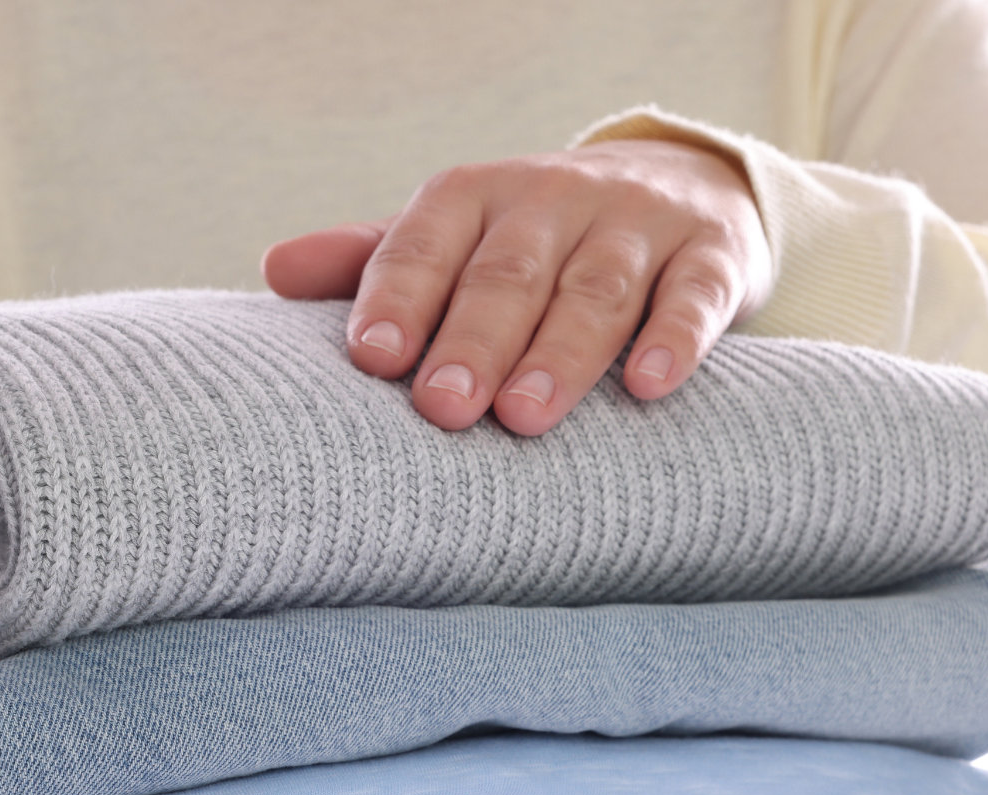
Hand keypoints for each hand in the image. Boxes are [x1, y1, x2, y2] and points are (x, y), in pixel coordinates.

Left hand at [262, 140, 772, 435]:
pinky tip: (651, 386)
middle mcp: (555, 198)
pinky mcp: (713, 254)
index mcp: (476, 196)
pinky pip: (696, 293)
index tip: (371, 360)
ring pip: (597, 287)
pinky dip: (675, 337)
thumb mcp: (455, 239)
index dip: (398, 298)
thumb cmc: (535, 240)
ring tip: (526, 416)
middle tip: (444, 408)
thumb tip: (273, 272)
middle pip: (509, 272)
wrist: (679, 186)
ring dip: (561, 352)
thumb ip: (373, 262)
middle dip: (473, 340)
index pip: (426, 242)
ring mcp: (637, 224)